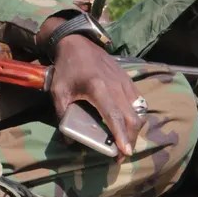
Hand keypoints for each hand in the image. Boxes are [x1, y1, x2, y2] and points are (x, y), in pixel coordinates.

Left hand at [47, 34, 144, 155]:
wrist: (77, 43)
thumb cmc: (66, 68)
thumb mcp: (58, 91)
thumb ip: (63, 115)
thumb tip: (70, 140)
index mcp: (98, 88)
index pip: (114, 116)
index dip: (121, 136)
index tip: (125, 152)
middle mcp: (116, 86)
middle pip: (132, 118)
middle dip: (131, 138)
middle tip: (122, 153)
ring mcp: (125, 82)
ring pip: (139, 111)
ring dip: (135, 129)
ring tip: (125, 141)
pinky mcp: (129, 80)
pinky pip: (139, 102)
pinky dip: (137, 116)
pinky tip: (128, 123)